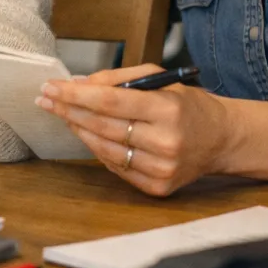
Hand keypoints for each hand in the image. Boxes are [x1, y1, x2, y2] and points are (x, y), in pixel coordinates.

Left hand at [35, 63, 236, 196]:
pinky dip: (99, 149)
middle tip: (46, 99)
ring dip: (79, 130)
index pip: (109, 102)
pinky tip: (88, 135)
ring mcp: (162, 168)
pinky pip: (116, 167)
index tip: (50, 87)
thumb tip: (78, 85)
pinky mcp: (158, 187)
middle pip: (102, 126)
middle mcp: (166, 142)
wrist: (221, 139)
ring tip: (63, 115)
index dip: (75, 95)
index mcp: (168, 109)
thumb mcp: (159, 79)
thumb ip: (118, 80)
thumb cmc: (187, 105)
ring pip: (104, 149)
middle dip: (69, 110)